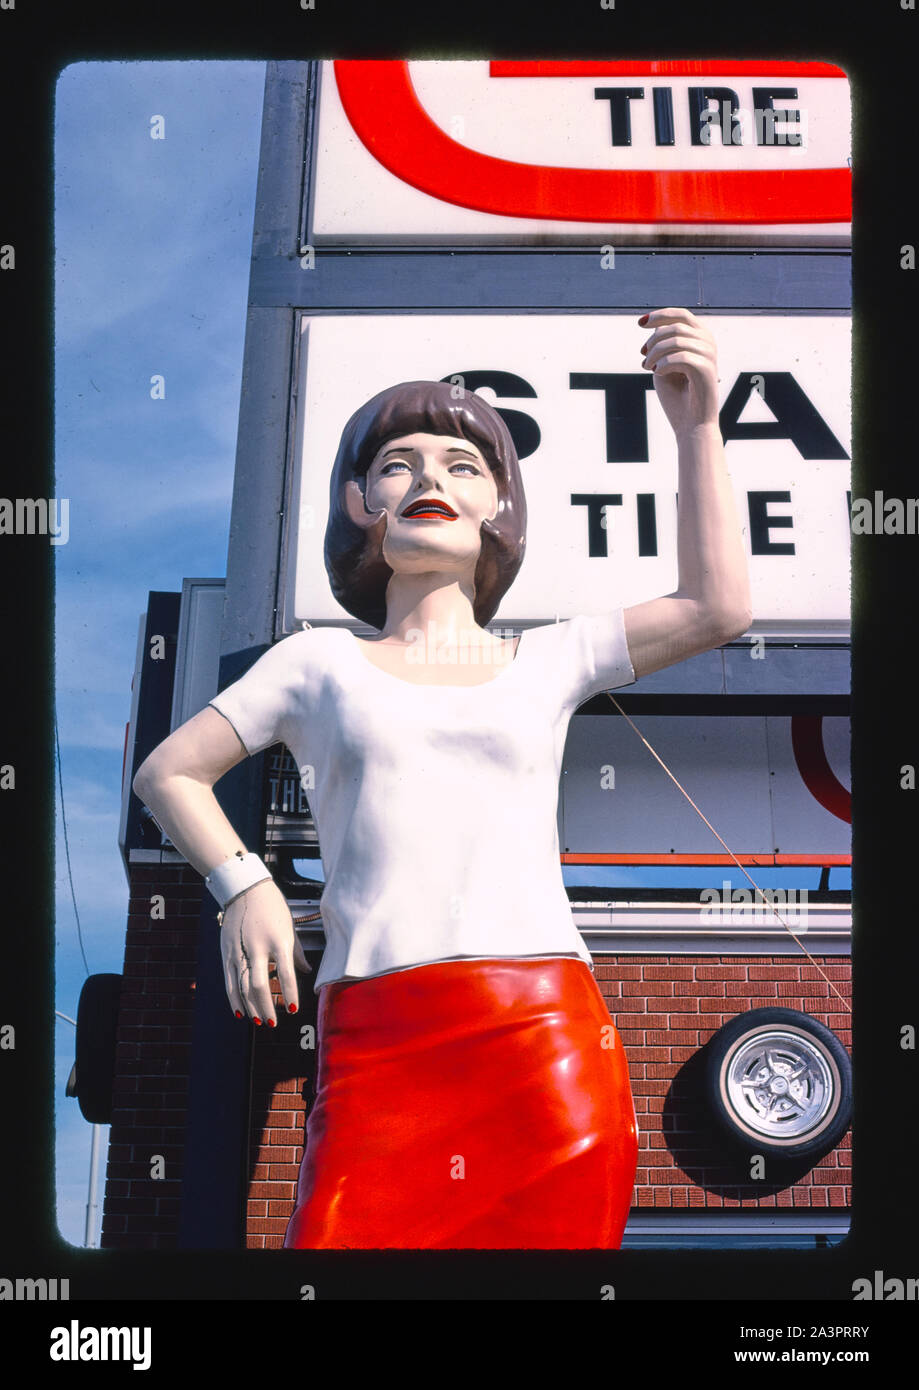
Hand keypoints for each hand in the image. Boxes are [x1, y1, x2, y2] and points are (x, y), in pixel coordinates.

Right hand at [219, 877, 311, 1024]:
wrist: (245, 889)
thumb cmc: (273, 907)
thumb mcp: (290, 927)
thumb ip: (297, 952)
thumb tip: (306, 971)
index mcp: (279, 940)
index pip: (286, 973)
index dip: (289, 994)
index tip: (292, 1010)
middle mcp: (258, 948)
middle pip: (259, 985)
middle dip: (266, 1007)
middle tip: (272, 1023)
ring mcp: (240, 951)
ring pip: (242, 987)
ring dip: (251, 1007)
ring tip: (259, 1021)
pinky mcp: (227, 953)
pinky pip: (230, 981)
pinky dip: (234, 999)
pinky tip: (240, 1011)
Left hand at [640, 308, 719, 437]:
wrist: (690, 425)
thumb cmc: (677, 397)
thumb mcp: (663, 364)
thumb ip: (662, 344)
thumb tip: (656, 326)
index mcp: (700, 339)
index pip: (681, 315)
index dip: (659, 315)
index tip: (640, 323)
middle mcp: (708, 343)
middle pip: (676, 326)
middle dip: (653, 340)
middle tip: (644, 358)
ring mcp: (710, 355)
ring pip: (676, 340)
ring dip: (655, 353)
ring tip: (648, 368)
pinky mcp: (707, 370)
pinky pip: (680, 357)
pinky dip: (664, 364)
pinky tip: (657, 373)